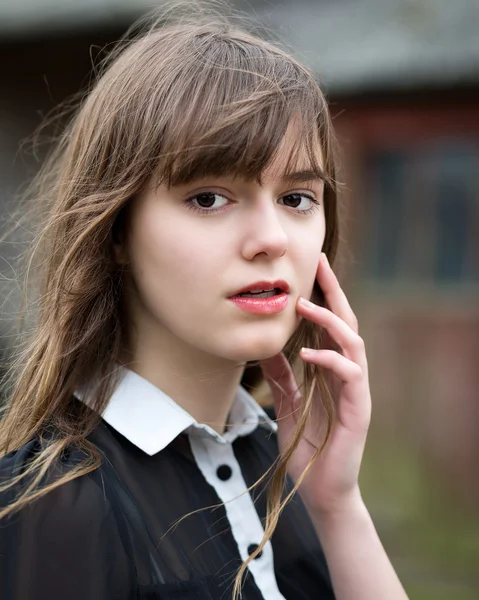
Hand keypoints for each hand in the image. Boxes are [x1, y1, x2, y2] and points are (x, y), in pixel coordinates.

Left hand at [259, 253, 370, 516]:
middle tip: (318, 263)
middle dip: (333, 292)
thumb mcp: (286, 402)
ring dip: (330, 320)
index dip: (322, 296)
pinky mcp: (359, 409)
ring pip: (353, 342)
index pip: (330, 324)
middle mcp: (347, 373)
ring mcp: (356, 389)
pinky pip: (351, 374)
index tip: (307, 269)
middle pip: (346, 322)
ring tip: (305, 305)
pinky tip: (309, 353)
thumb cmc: (306, 446)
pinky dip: (330, 359)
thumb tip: (265, 345)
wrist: (320, 491)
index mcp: (331, 370)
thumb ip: (281, 374)